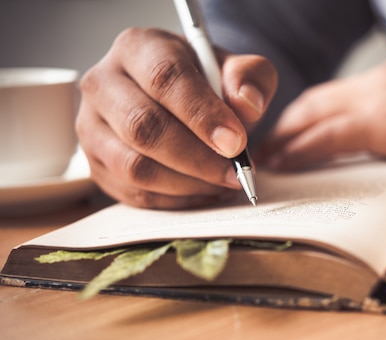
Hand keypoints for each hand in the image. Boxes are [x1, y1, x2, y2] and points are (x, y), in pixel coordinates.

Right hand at [76, 27, 276, 208]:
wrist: (175, 100)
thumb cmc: (204, 83)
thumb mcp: (233, 70)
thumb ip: (249, 77)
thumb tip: (247, 103)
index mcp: (137, 47)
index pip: (164, 78)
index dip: (202, 114)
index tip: (236, 143)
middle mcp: (103, 83)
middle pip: (143, 127)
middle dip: (197, 158)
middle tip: (235, 172)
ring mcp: (91, 126)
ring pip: (134, 167)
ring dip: (187, 183)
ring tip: (223, 183)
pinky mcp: (96, 164)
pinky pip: (134, 193)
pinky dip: (176, 200)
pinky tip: (204, 190)